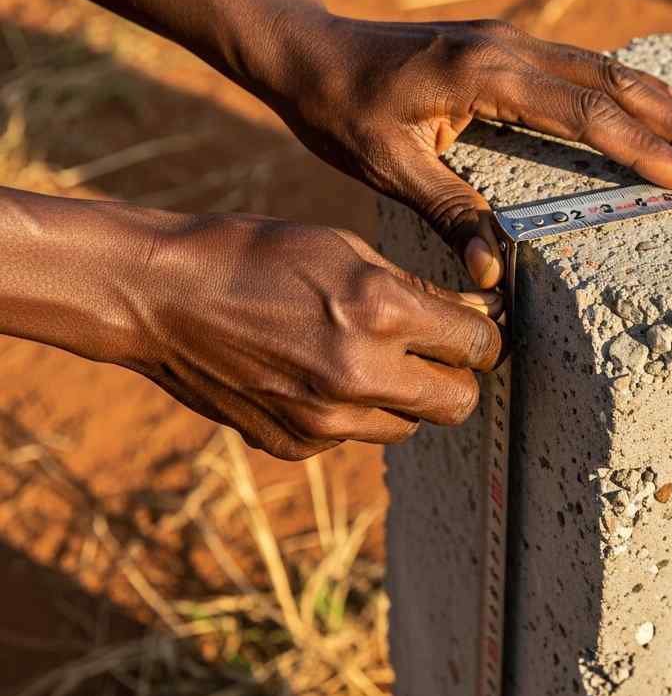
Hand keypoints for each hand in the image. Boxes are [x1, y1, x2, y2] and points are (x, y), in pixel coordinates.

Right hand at [126, 213, 502, 459]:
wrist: (159, 297)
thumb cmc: (253, 255)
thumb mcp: (345, 250)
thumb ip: (417, 291)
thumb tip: (477, 316)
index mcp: (381, 312)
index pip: (479, 346)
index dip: (487, 336)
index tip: (477, 330)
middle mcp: (361, 374)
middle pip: (458, 402)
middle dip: (458, 376)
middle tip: (437, 353)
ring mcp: (325, 419)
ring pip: (408, 425)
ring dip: (404, 397)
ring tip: (365, 356)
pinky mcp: (295, 444)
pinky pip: (353, 436)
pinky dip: (352, 411)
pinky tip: (316, 372)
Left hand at [260, 13, 671, 287]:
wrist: (309, 49)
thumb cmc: (339, 110)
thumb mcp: (388, 166)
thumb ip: (449, 211)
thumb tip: (493, 275)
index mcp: (484, 74)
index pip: (585, 115)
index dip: (643, 149)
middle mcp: (508, 46)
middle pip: (614, 83)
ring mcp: (509, 39)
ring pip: (605, 67)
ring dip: (661, 101)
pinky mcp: (504, 44)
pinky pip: (582, 64)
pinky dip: (626, 89)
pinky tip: (651, 105)